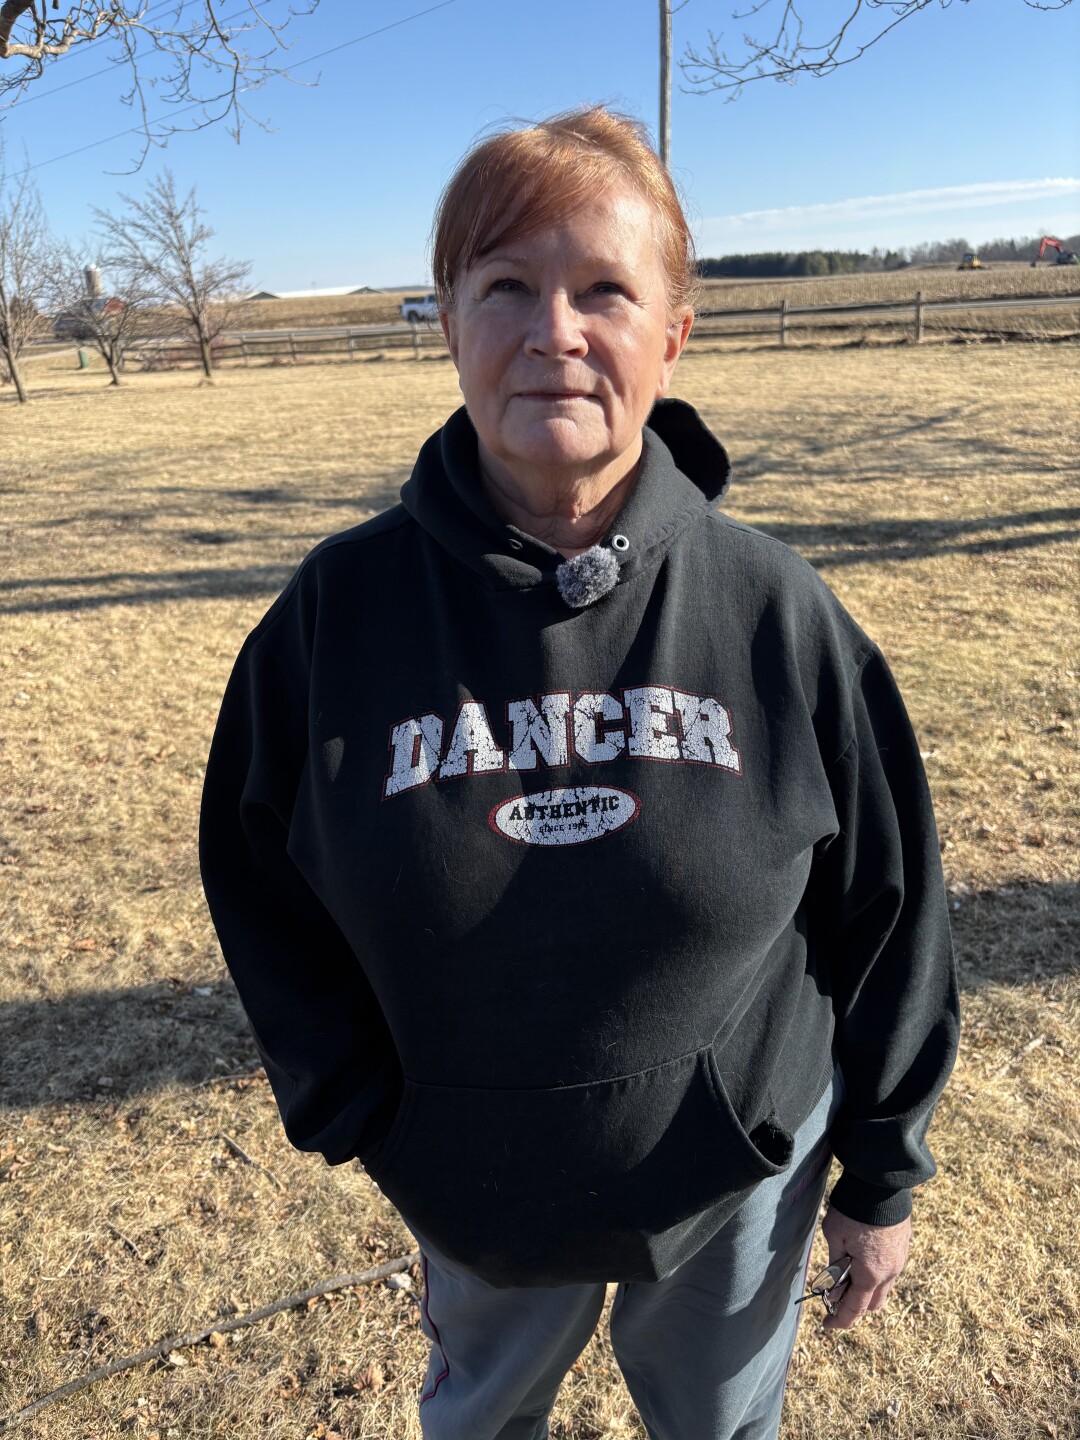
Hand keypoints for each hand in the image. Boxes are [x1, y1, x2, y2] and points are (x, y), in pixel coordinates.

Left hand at [818, 1206, 910, 1330]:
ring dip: (865, 1290)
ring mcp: (900, 1260)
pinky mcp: (903, 1247)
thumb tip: (833, 1285)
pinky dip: (875, 1276)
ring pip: (883, 1288)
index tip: (827, 1326)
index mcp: (871, 1274)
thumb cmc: (853, 1210)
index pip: (855, 1308)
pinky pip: (890, 1272)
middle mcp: (890, 1273)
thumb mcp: (834, 1236)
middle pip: (872, 1304)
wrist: (881, 1184)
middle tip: (834, 1298)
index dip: (839, 1321)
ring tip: (845, 1277)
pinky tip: (860, 1261)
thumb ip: (834, 1264)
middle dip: (853, 1306)